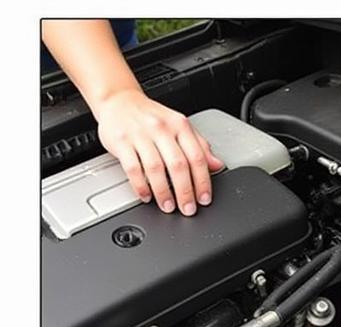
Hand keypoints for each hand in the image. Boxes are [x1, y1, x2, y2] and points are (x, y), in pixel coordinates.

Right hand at [94, 89, 223, 213]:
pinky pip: (132, 167)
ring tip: (168, 206)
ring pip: (155, 168)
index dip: (202, 181)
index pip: (196, 157)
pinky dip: (140, 185)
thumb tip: (217, 165)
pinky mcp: (120, 141)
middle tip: (188, 209)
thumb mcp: (179, 126)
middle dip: (185, 191)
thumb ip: (199, 146)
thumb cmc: (151, 117)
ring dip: (163, 192)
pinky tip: (146, 196)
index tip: (204, 199)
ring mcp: (139, 134)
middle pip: (178, 165)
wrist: (118, 99)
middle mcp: (161, 128)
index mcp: (179, 125)